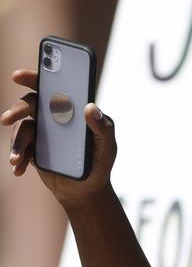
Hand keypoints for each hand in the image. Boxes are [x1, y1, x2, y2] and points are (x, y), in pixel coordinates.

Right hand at [1, 68, 116, 208]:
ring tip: (15, 158)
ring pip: (21, 128)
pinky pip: (20, 149)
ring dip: (16, 142)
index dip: (33, 77)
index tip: (18, 76)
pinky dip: (17, 158)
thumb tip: (90, 108)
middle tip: (7, 118)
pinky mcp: (33, 150)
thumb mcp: (107, 146)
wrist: (88, 190)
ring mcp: (40, 132)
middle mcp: (51, 116)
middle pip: (29, 104)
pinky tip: (18, 169)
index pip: (50, 86)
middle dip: (16, 109)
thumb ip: (103, 128)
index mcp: (69, 107)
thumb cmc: (99, 161)